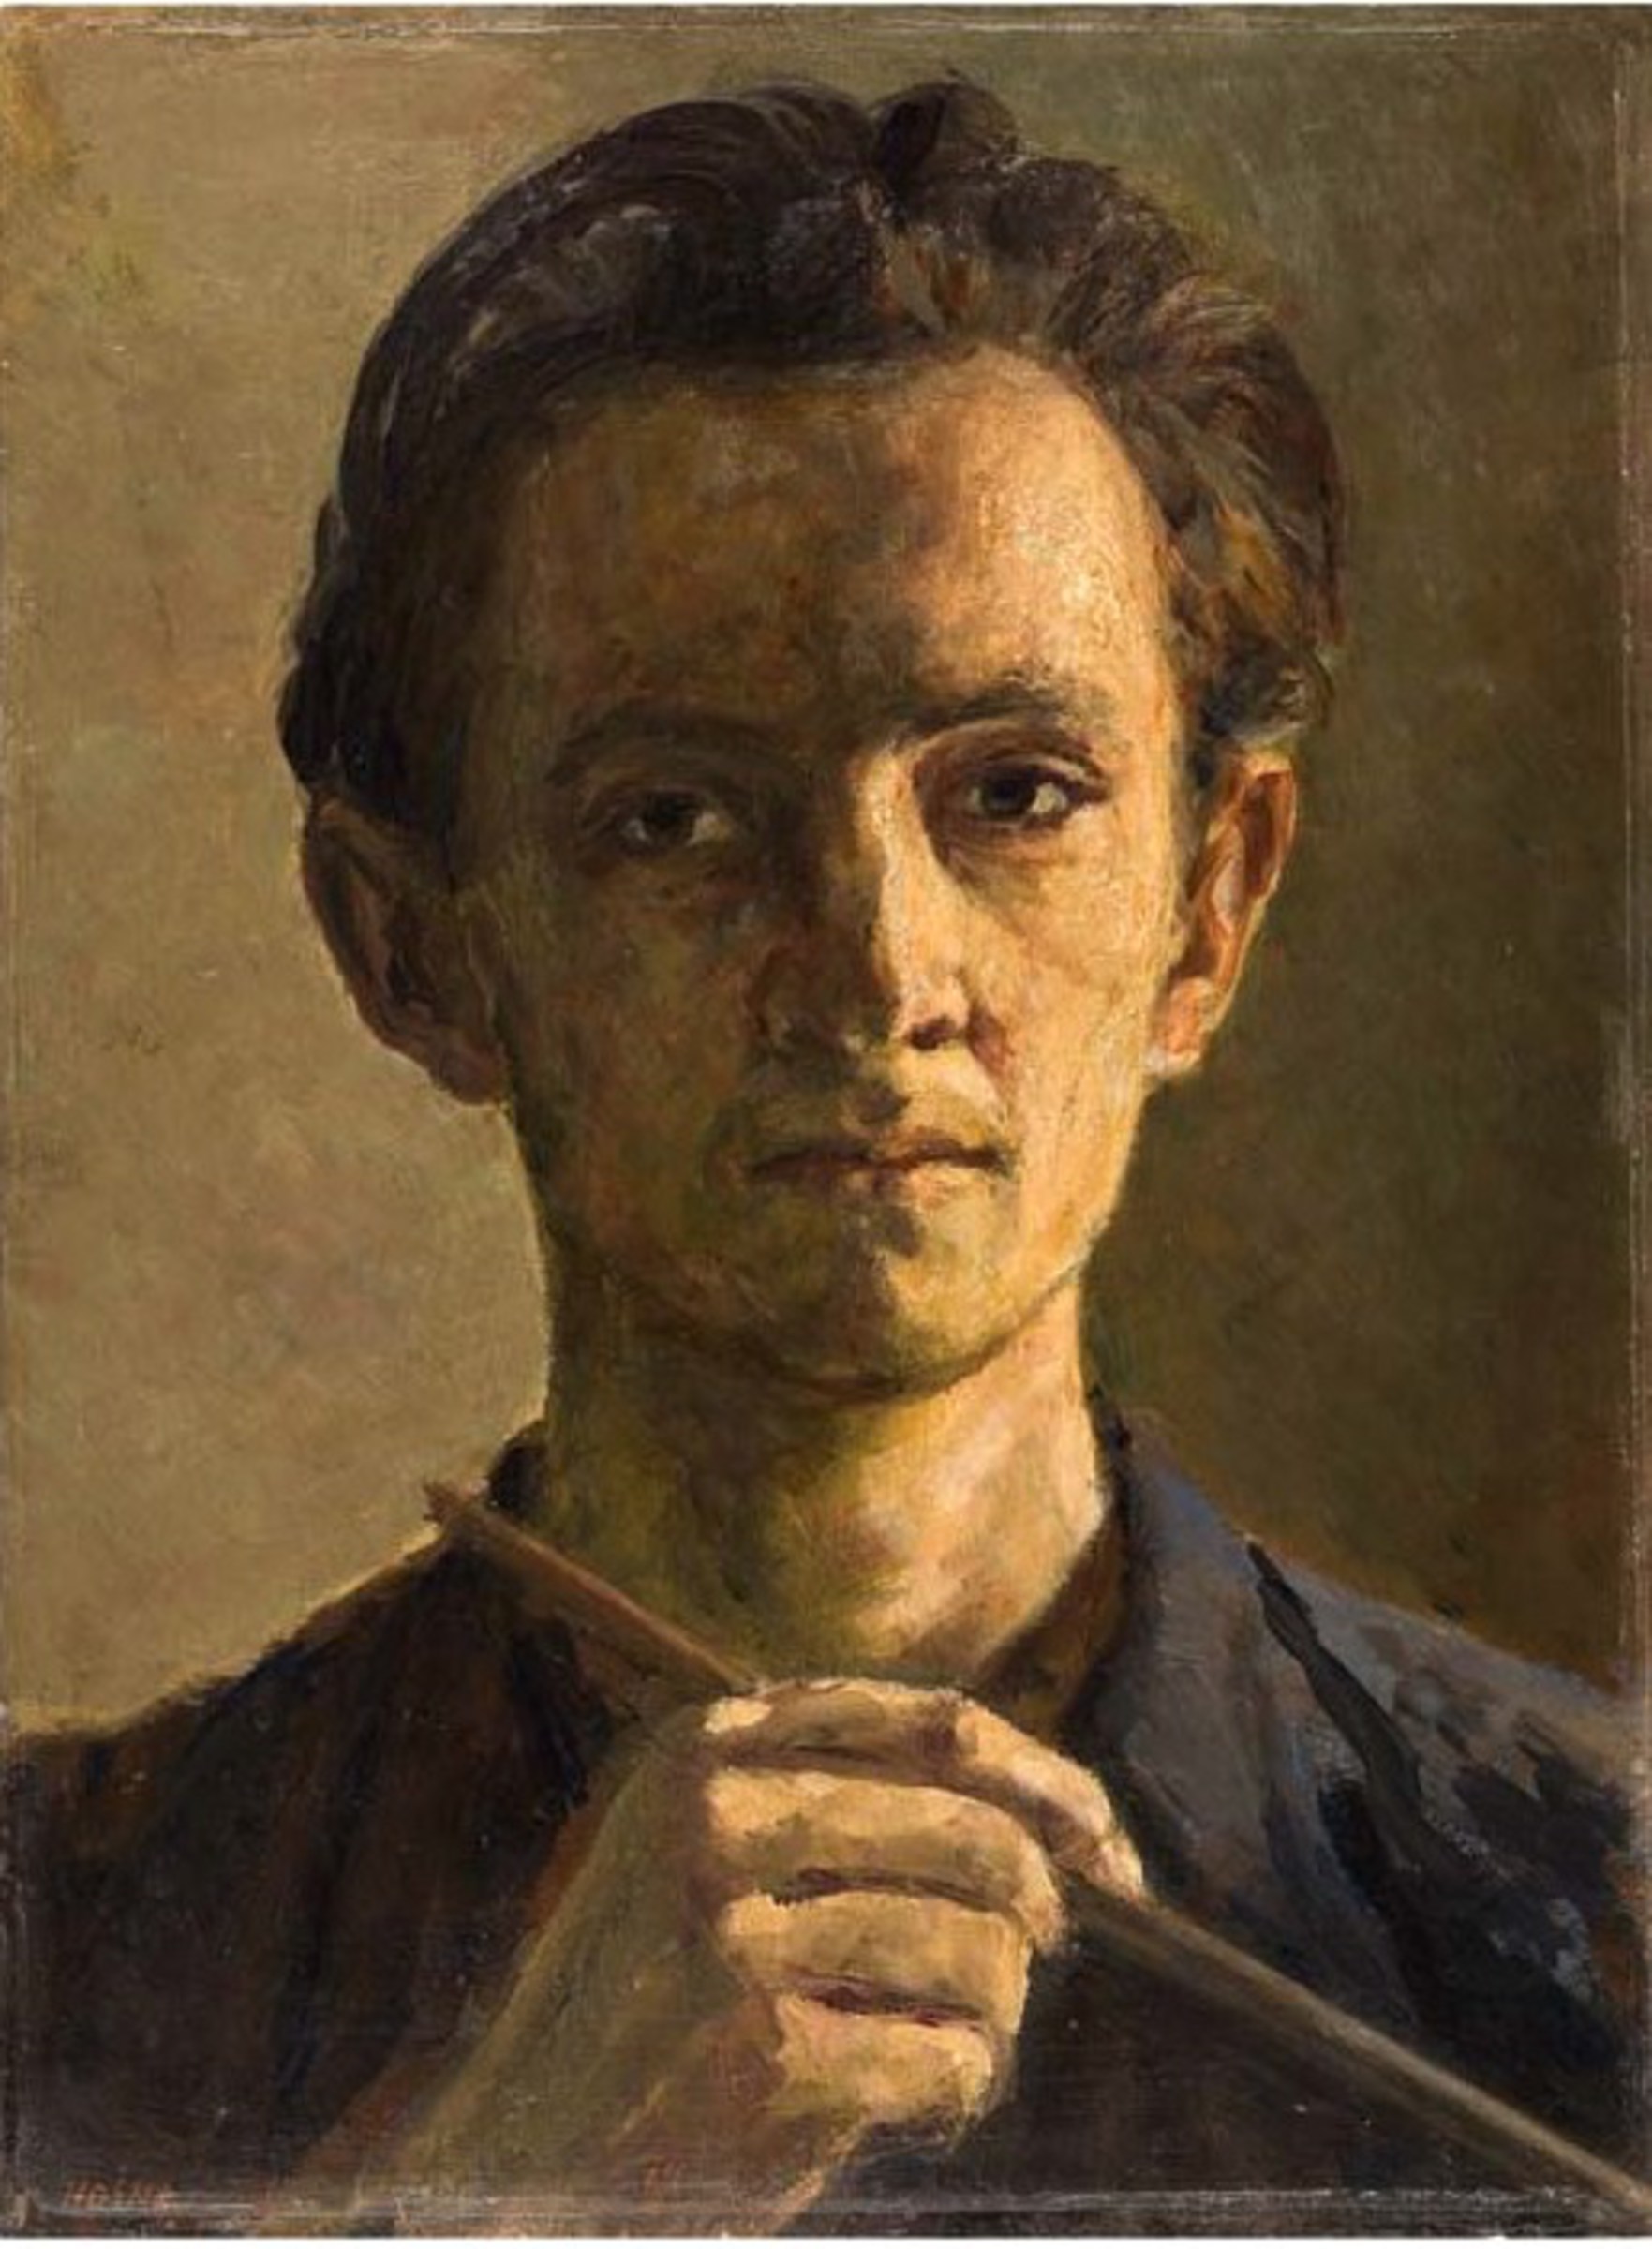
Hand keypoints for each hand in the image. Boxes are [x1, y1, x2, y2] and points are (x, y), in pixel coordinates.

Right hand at [366, 1678, 1142, 2230]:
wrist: (519, 2155)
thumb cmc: (654, 2000)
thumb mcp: (711, 1845)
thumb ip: (845, 1798)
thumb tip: (1074, 1825)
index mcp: (706, 1740)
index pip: (933, 1722)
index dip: (1045, 1778)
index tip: (1106, 1844)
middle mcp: (712, 1814)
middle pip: (976, 1833)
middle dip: (1039, 1904)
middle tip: (1035, 1951)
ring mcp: (730, 1935)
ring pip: (980, 1952)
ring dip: (994, 2013)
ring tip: (944, 2040)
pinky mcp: (763, 2060)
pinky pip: (953, 2060)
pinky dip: (963, 2087)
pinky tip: (910, 2100)